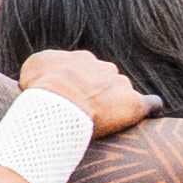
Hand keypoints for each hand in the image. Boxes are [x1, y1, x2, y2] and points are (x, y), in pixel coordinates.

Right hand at [18, 47, 153, 137]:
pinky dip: (149, 108)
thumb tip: (46, 74)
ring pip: (122, 93)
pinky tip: (150, 112)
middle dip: (97, 94)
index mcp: (82, 59)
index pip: (83, 69)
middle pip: (105, 80)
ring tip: (105, 123)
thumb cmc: (41, 87)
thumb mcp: (32, 67)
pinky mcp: (134, 105)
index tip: (67, 100)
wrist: (59, 101)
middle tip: (83, 113)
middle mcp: (105, 68)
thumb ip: (45, 66)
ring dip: (115, 104)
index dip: (75, 86)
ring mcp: (122, 85)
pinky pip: (149, 104)